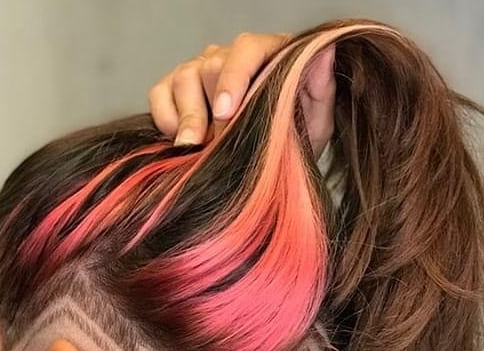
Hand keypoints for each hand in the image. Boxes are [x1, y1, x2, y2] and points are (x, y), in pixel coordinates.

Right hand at [148, 32, 335, 158]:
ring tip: (195, 149)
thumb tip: (323, 54)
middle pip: (211, 67)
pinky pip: (160, 95)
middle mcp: (230, 56)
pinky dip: (166, 120)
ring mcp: (200, 70)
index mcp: (268, 54)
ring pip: (183, 79)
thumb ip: (320, 89)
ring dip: (187, 119)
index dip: (233, 79)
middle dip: (210, 112)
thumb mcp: (316, 122)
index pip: (246, 50)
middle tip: (215, 148)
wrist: (268, 167)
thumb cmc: (294, 140)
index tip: (225, 113)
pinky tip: (183, 142)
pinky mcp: (174, 90)